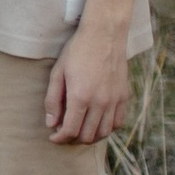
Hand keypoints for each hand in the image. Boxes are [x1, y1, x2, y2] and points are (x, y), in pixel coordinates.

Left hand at [46, 16, 132, 144]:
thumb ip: (52, 100)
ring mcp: (114, 100)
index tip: (53, 137)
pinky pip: (117, 122)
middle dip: (73, 139)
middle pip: (87, 135)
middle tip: (64, 134)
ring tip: (80, 131)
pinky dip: (106, 129)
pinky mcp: (124, 96)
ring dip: (90, 137)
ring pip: (104, 132)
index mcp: (80, 96)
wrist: (104, 34)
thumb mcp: (58, 72)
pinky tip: (97, 124)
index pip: (70, 130)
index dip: (60, 138)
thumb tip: (51, 123)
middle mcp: (100, 102)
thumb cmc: (77, 51)